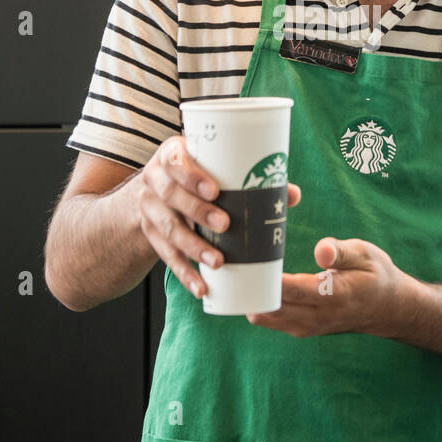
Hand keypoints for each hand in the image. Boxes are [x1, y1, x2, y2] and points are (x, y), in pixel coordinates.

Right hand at [137, 134, 300, 299]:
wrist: (160, 194)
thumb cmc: (199, 175)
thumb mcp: (215, 169)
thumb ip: (251, 178)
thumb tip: (291, 194)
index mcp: (172, 155)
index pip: (175, 159)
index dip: (191, 175)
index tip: (216, 190)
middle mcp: (155, 179)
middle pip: (170, 194)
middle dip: (197, 211)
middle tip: (225, 225)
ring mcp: (149, 209)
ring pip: (168, 228)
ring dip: (193, 247)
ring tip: (217, 261)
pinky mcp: (151, 235)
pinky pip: (166, 256)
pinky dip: (184, 273)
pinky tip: (201, 287)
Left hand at [247, 236, 406, 336]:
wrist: (388, 308)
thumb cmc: (375, 275)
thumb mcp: (366, 255)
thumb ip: (341, 252)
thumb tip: (320, 250)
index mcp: (334, 295)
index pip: (292, 291)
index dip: (267, 280)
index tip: (246, 263)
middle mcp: (319, 316)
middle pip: (272, 308)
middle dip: (251, 289)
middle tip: (233, 263)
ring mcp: (309, 326)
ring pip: (268, 318)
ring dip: (253, 299)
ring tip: (239, 273)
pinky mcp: (303, 328)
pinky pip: (273, 320)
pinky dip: (260, 306)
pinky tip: (252, 287)